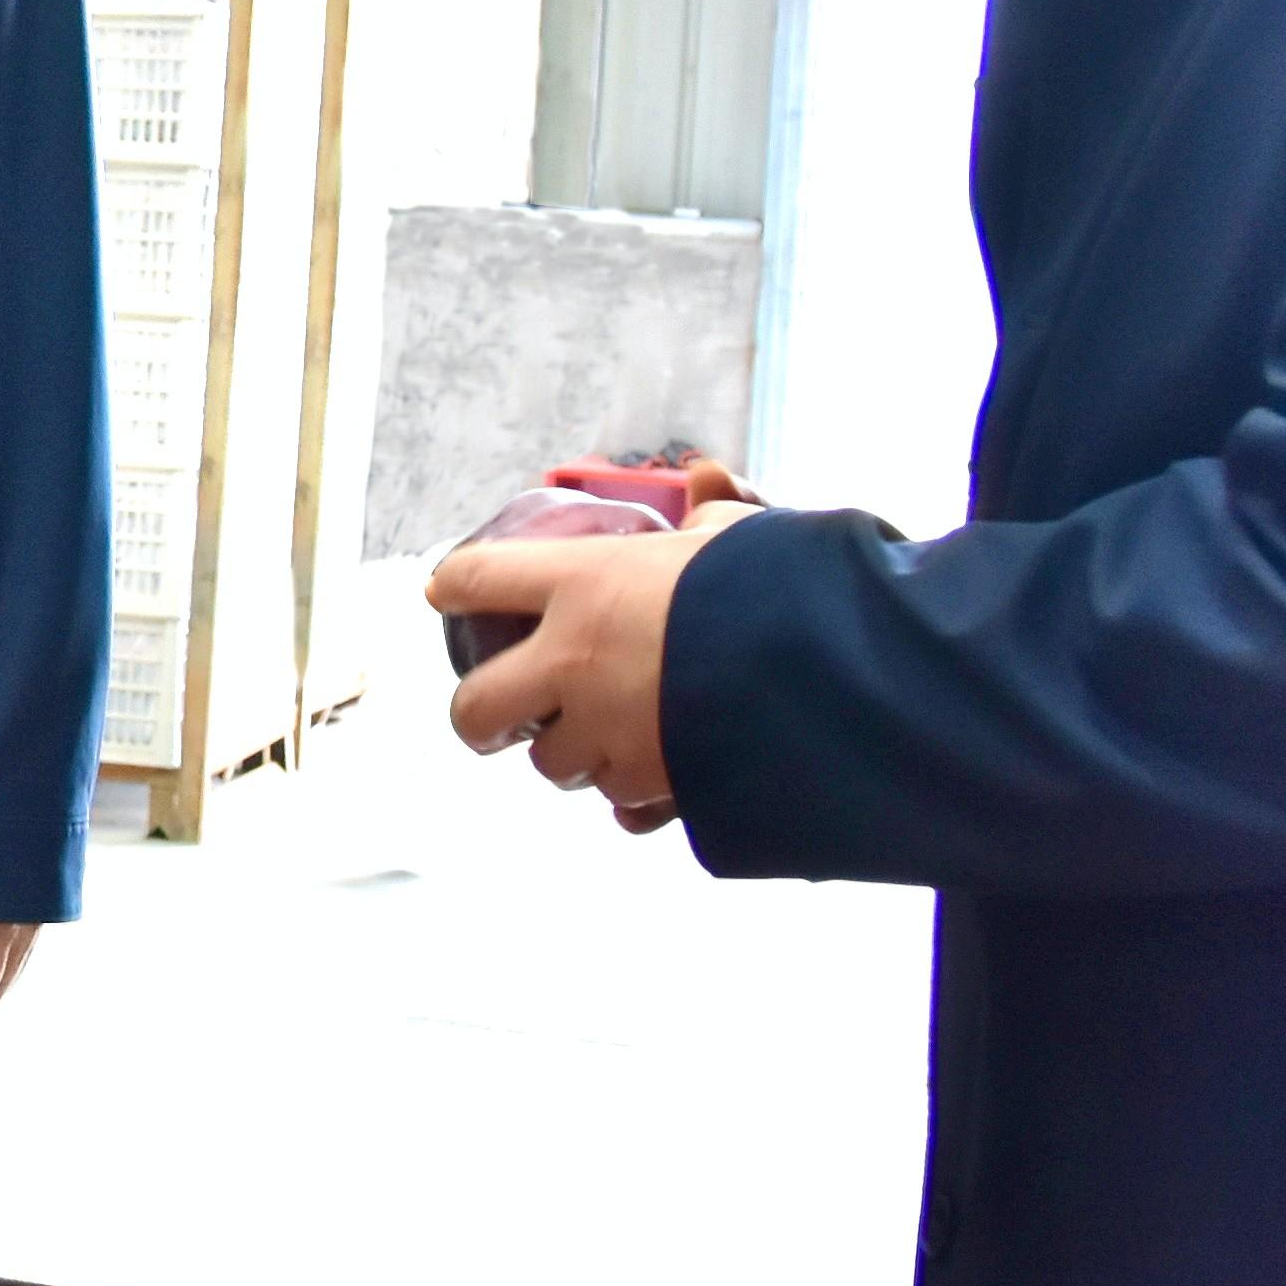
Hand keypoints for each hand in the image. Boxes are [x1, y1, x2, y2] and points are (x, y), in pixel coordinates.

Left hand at [435, 501, 760, 823]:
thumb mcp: (739, 533)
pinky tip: (656, 773)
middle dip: (480, 718)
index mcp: (583, 585)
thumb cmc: (783, 586)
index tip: (449, 593)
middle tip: (500, 713)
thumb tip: (705, 481)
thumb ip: (707, 514)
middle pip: (474, 710)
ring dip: (573, 753)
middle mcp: (574, 664)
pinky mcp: (650, 787)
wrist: (836, 670)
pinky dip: (632, 793)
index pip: (476, 579)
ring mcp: (607, 734)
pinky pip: (618, 805)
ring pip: (553, 766)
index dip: (455, 585)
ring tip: (608, 733)